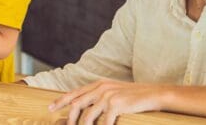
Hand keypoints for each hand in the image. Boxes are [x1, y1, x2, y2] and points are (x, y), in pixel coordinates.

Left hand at [48, 80, 164, 124]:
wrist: (154, 94)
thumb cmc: (134, 96)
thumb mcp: (114, 91)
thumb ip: (100, 95)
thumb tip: (87, 106)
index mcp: (99, 84)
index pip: (75, 92)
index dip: (61, 100)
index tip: (51, 108)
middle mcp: (101, 88)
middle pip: (76, 104)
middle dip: (68, 118)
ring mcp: (108, 96)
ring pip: (87, 116)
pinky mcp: (116, 105)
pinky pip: (103, 123)